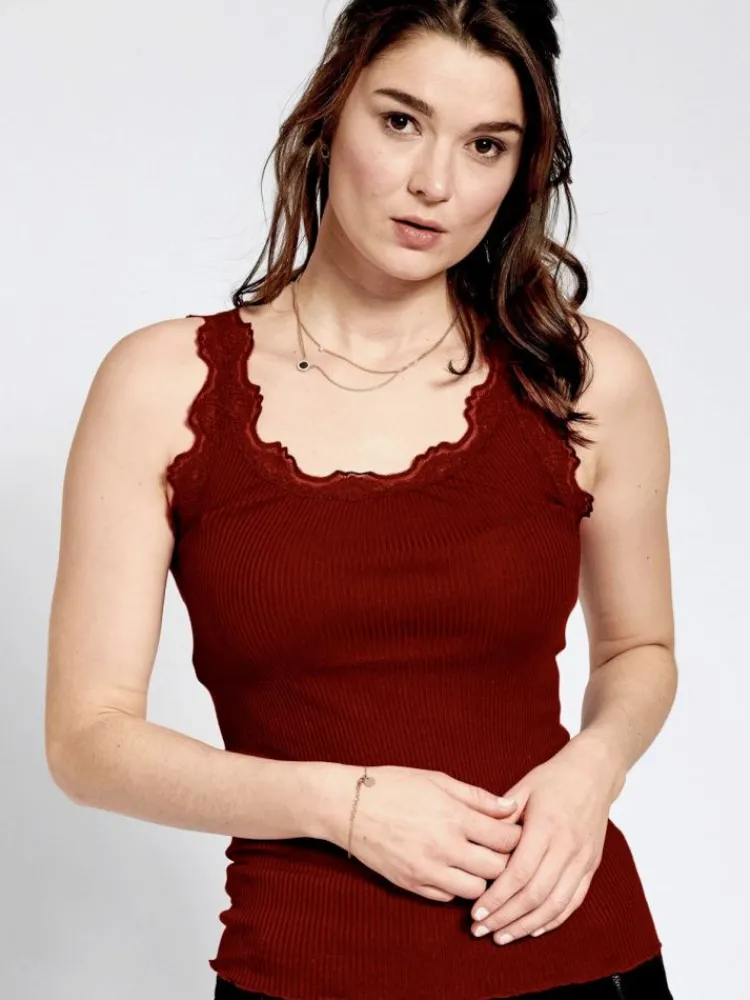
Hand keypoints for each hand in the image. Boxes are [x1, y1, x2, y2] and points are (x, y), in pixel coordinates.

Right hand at [320, 764, 523, 901]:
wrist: (348, 805)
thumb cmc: (394, 785)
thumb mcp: (438, 779)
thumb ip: (477, 797)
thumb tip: (511, 808)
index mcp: (454, 816)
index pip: (506, 839)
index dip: (517, 836)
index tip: (516, 832)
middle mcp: (444, 847)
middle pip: (497, 869)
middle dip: (504, 860)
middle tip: (500, 850)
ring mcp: (427, 870)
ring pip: (476, 891)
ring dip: (481, 878)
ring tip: (475, 862)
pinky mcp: (411, 885)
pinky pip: (447, 898)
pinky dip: (455, 887)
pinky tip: (451, 869)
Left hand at [469, 735, 624, 944]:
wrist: (594, 773)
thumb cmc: (553, 778)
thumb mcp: (523, 788)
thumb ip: (501, 816)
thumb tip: (476, 840)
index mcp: (546, 825)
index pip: (519, 872)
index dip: (496, 897)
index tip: (475, 911)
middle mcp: (567, 846)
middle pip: (535, 894)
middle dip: (505, 917)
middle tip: (480, 930)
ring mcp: (583, 859)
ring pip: (555, 904)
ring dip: (526, 925)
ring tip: (501, 936)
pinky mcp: (591, 866)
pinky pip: (573, 901)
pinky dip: (552, 920)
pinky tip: (531, 929)